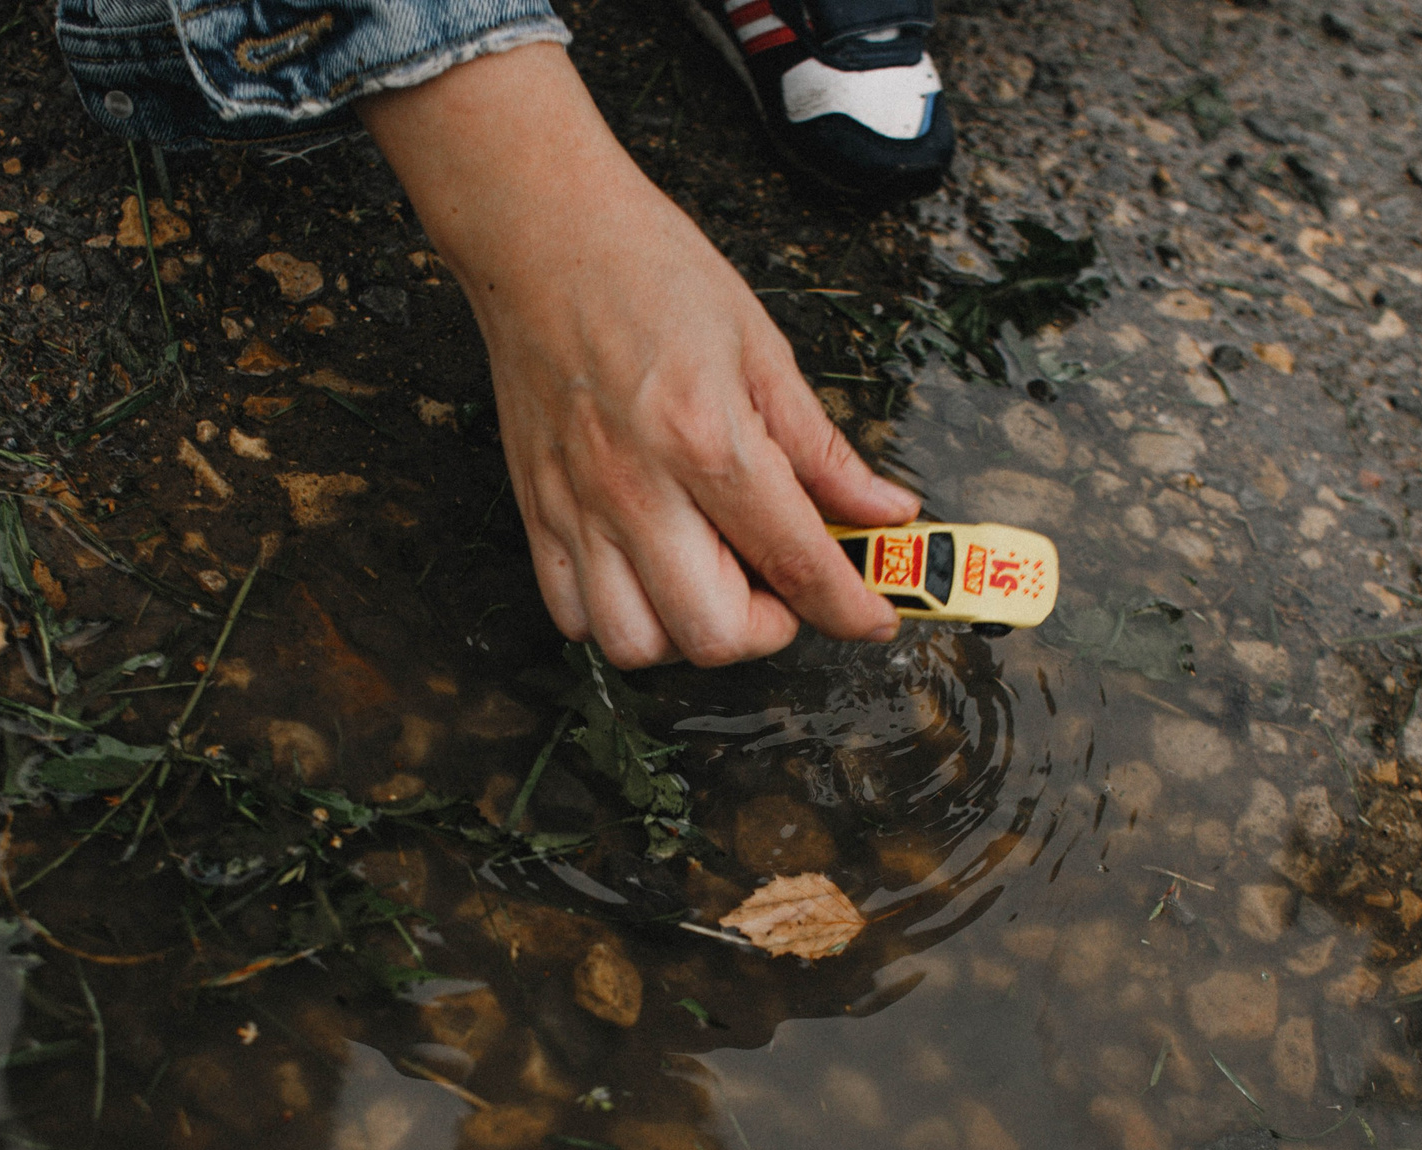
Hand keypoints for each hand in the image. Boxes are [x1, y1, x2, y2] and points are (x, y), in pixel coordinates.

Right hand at [360, 45, 918, 667]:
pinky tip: (654, 573)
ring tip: (716, 580)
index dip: (851, 610)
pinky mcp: (536, 513)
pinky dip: (623, 618)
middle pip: (715, 634)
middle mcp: (637, 489)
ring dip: (692, 633)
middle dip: (769, 628)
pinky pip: (576, 618)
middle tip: (785, 582)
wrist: (541, 233)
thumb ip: (824, 449)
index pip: (797, 564)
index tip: (873, 619)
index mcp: (707, 439)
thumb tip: (885, 511)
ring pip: (638, 645)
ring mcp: (578, 508)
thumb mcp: (763, 348)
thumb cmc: (650, 272)